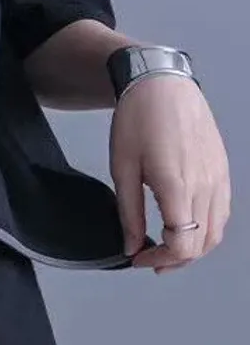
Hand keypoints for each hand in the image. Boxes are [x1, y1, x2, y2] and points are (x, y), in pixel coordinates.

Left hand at [109, 74, 230, 272]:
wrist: (162, 85)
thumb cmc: (138, 120)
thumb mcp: (122, 167)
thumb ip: (128, 212)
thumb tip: (131, 246)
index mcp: (177, 186)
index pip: (182, 245)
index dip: (159, 259)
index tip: (138, 258)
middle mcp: (204, 186)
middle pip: (201, 244)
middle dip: (175, 260)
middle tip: (149, 258)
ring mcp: (218, 179)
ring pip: (216, 232)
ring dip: (193, 248)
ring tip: (166, 248)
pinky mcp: (223, 171)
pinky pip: (222, 212)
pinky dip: (206, 229)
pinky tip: (186, 226)